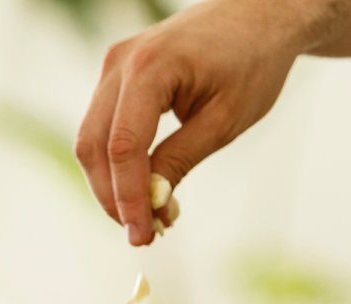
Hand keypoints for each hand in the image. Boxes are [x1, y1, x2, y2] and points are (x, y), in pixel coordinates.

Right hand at [74, 0, 310, 245]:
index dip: (128, 198)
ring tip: (146, 218)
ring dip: (112, 184)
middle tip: (143, 235)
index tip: (142, 235)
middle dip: (113, 198)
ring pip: (92, 140)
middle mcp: (120, 63)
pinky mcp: (117, 75)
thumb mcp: (223, 121)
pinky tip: (143, 190)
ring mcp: (113, 66)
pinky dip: (118, 163)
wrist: (258, 15)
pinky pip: (104, 127)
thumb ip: (180, 160)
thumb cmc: (251, 62)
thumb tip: (152, 205)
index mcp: (149, 67)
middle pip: (95, 146)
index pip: (124, 147)